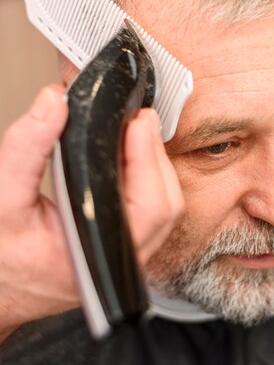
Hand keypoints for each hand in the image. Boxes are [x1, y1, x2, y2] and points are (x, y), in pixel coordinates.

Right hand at [0, 87, 183, 341]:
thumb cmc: (2, 254)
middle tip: (135, 120)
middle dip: (153, 154)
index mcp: (93, 254)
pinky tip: (127, 159)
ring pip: (166, 208)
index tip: (136, 122)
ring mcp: (126, 257)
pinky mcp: (125, 247)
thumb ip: (25, 149)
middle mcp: (117, 260)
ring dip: (153, 165)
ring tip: (131, 135)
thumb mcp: (0, 197)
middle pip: (166, 203)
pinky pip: (154, 211)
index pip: (149, 207)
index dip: (147, 157)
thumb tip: (55, 104)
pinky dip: (147, 179)